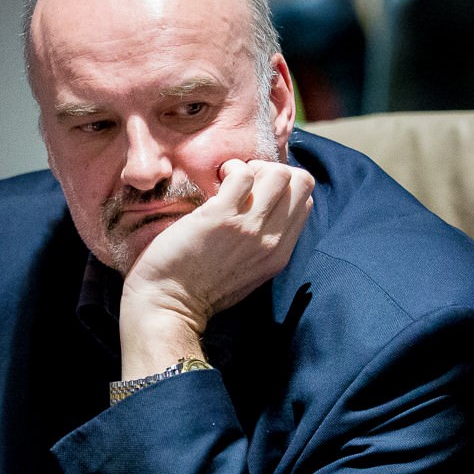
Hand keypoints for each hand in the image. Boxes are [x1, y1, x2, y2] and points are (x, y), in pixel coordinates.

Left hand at [119, 159, 313, 377]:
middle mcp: (270, 240)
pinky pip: (242, 173)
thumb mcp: (248, 274)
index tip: (255, 191)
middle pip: (300, 182)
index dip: (283, 186)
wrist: (169, 306)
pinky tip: (214, 181)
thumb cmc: (199, 290)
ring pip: (278, 173)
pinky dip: (230, 169)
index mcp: (279, 254)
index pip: (305, 201)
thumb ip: (262, 245)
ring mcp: (248, 228)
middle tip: (243, 182)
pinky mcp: (221, 217)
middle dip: (273, 170)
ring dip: (252, 167)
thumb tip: (263, 211)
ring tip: (227, 181)